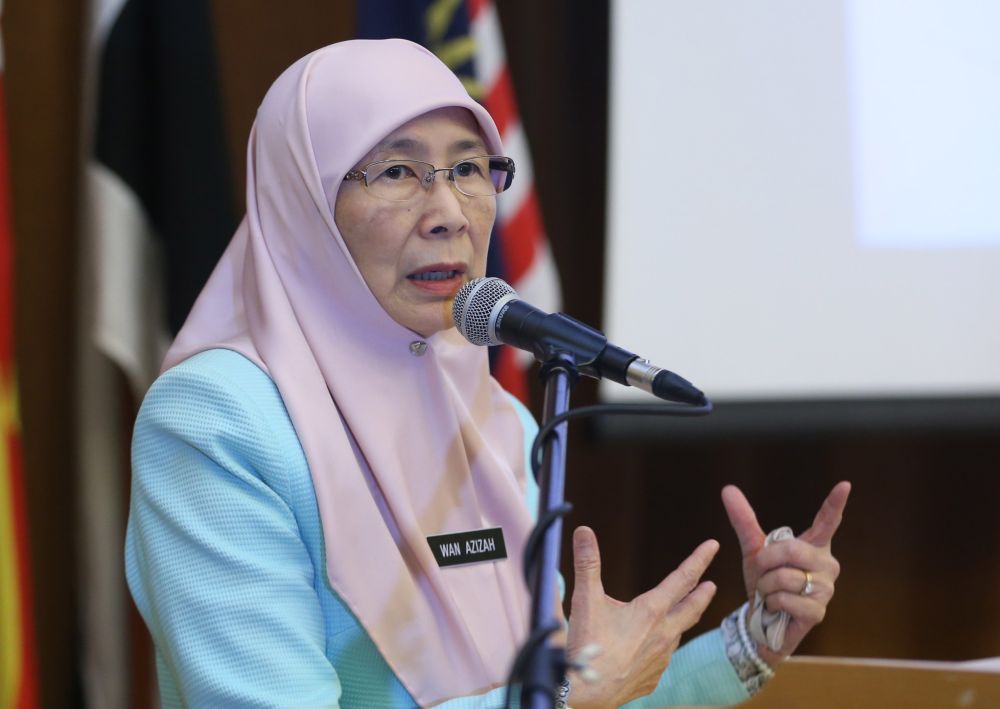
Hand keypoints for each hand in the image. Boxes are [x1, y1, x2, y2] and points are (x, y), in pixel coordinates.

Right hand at [566, 526, 718, 708]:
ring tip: (680, 615)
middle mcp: (664, 634)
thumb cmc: (587, 645)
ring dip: (681, 621)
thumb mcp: (585, 598)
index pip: (682, 578)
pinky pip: (662, 659)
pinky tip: (652, 649)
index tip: (713, 546)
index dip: (698, 559)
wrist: (587, 693)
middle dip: (702, 594)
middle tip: (711, 584)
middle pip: (691, 609)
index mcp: (652, 611)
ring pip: (677, 634)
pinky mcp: (653, 678)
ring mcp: (661, 659)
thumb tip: (584, 531)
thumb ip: (587, 563)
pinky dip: (661, 648)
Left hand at [722, 481, 850, 663]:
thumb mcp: (753, 550)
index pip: (827, 522)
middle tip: (764, 574)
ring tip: (771, 593)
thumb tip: (727, 489)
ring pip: (784, 576)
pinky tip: (777, 608)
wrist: (763, 621)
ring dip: (766, 586)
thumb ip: (744, 520)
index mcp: (814, 546)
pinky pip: (784, 598)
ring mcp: (826, 589)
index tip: (844, 485)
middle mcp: (826, 564)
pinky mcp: (818, 611)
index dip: (835, 504)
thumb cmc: (766, 582)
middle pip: (791, 549)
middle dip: (766, 562)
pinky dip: (771, 603)